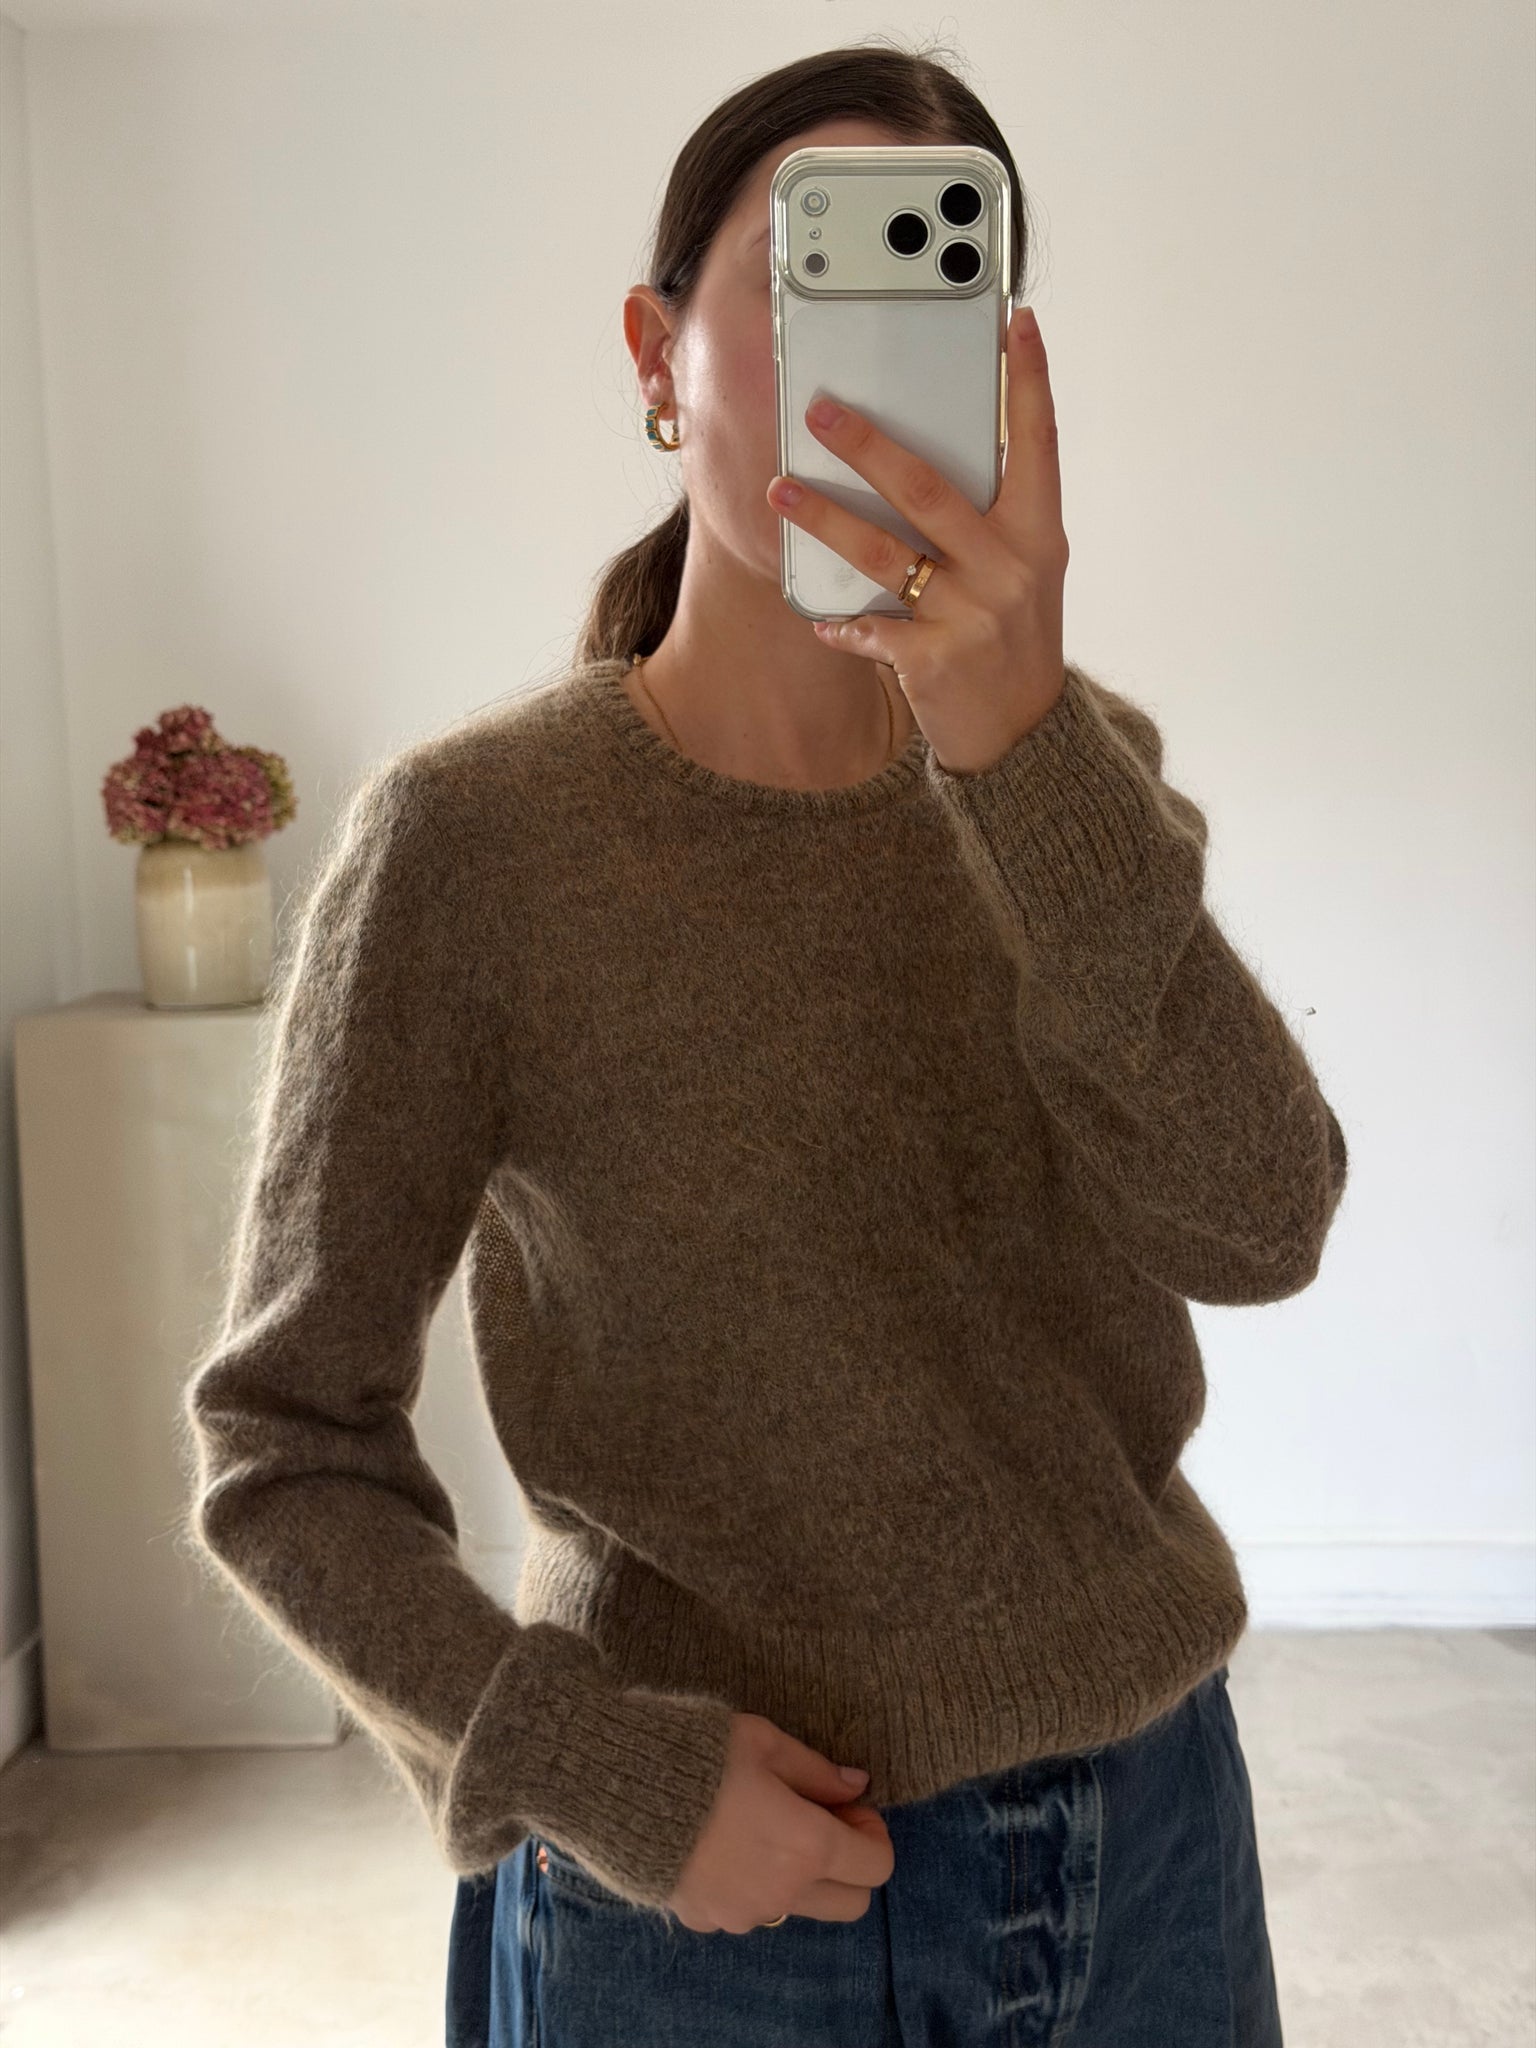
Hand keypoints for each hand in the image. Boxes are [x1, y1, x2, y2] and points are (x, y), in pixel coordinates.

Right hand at [666, 1711, 892, 1934]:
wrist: (619, 1789)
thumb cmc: (701, 1754)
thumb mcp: (766, 1744)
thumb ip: (817, 1770)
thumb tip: (857, 1785)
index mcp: (808, 1846)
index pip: (876, 1866)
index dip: (873, 1833)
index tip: (849, 1805)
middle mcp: (784, 1892)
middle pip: (851, 1903)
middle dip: (849, 1866)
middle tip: (820, 1821)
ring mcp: (744, 1913)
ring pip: (800, 1909)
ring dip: (801, 1877)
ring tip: (766, 1830)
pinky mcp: (709, 1919)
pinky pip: (749, 1910)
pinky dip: (753, 1885)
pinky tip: (725, 1845)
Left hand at [766, 303, 1068, 775]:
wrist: (1023, 732)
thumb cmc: (1012, 635)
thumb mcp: (1025, 569)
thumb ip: (992, 515)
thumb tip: (921, 454)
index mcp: (1040, 532)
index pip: (1039, 441)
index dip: (1031, 379)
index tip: (1017, 319)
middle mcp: (1011, 566)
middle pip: (929, 488)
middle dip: (867, 445)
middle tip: (819, 410)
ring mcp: (972, 613)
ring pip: (883, 553)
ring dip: (823, 519)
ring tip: (778, 492)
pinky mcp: (934, 659)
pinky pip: (871, 628)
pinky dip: (840, 623)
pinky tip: (816, 614)